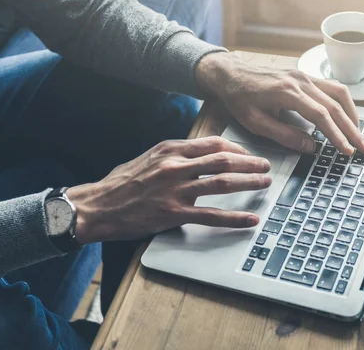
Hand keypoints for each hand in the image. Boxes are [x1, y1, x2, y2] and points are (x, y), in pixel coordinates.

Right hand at [67, 137, 271, 242]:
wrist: (96, 205)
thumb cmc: (122, 182)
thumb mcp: (149, 157)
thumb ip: (175, 154)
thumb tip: (200, 154)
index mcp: (170, 149)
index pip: (213, 143)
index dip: (237, 147)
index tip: (249, 153)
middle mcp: (175, 165)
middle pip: (223, 159)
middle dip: (250, 162)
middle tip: (266, 166)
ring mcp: (175, 189)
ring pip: (222, 183)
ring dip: (248, 182)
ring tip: (265, 183)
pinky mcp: (173, 213)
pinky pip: (211, 215)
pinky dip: (234, 218)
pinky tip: (249, 219)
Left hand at [196, 52, 363, 155]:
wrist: (231, 73)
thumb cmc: (240, 98)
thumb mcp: (255, 123)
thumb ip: (284, 135)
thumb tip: (311, 147)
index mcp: (288, 93)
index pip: (321, 116)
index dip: (337, 135)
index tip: (347, 151)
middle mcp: (301, 81)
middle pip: (336, 105)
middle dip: (353, 129)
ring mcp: (305, 76)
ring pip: (339, 93)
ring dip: (353, 114)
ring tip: (359, 134)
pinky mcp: (305, 76)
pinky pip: (332, 87)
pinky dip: (344, 103)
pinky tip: (347, 117)